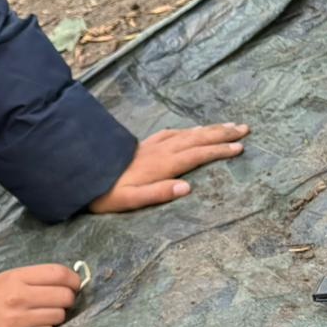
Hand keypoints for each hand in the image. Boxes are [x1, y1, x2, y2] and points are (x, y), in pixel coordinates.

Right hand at [0, 264, 80, 326]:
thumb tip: (69, 282)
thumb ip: (35, 278)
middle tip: (60, 302)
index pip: (59, 273)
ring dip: (56, 316)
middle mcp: (19, 297)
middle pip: (64, 296)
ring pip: (59, 316)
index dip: (73, 279)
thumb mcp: (6, 279)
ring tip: (42, 315)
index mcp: (16, 277)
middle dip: (67, 299)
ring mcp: (19, 319)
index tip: (75, 285)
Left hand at [88, 123, 249, 212]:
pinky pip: (170, 133)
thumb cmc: (106, 193)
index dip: (219, 151)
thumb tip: (187, 187)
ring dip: (208, 129)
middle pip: (197, 139)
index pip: (198, 155)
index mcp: (162, 165)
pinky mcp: (141, 145)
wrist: (81, 173)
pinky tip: (188, 130)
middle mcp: (160, 151)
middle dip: (222, 133)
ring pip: (186, 133)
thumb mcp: (130, 200)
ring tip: (227, 126)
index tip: (240, 147)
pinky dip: (185, 130)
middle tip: (245, 128)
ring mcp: (151, 146)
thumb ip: (158, 193)